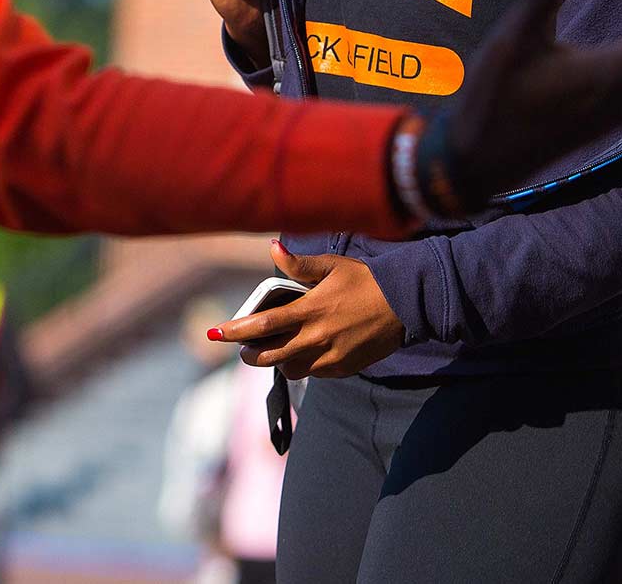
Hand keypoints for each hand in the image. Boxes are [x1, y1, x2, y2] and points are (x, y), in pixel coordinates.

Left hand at [209, 241, 404, 380]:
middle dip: (249, 354)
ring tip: (276, 348)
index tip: (215, 332)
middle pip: (269, 356)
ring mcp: (330, 357)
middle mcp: (317, 337)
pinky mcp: (343, 369)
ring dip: (277, 361)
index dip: (235, 331)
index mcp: (310, 310)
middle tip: (243, 348)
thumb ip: (298, 264)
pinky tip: (305, 351)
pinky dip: (303, 364)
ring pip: (290, 369)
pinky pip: (313, 373)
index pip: (262, 325)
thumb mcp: (332, 266)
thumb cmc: (366, 280)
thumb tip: (271, 248)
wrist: (406, 304)